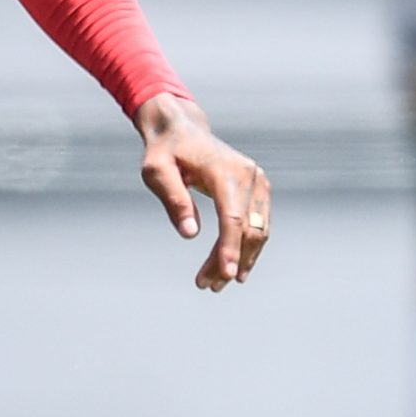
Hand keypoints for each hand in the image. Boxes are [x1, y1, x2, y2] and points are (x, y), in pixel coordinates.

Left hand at [134, 95, 271, 291]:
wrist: (182, 129)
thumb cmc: (165, 151)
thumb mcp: (156, 171)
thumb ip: (174, 200)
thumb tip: (190, 234)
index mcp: (224, 171)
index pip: (233, 217)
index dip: (230, 248)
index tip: (227, 275)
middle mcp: (249, 175)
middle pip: (247, 229)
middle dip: (231, 261)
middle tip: (207, 286)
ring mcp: (258, 181)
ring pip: (258, 230)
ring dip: (241, 259)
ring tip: (215, 283)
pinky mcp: (259, 188)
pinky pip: (259, 224)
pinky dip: (246, 246)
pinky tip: (233, 266)